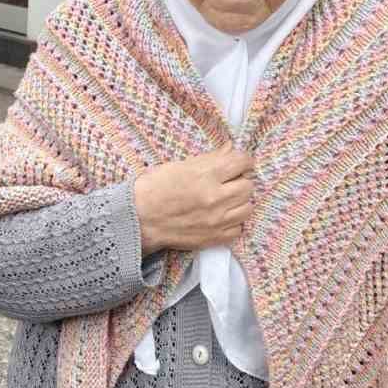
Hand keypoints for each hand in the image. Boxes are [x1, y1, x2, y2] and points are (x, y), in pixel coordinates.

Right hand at [134, 146, 254, 254]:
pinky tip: (220, 216)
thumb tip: (231, 149)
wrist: (138, 219)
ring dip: (239, 201)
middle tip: (229, 182)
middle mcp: (216, 197)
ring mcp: (217, 220)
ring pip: (248, 208)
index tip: (237, 163)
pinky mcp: (214, 238)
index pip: (243, 162)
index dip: (242, 160)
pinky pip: (238, 228)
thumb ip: (210, 159)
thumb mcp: (180, 165)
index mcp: (206, 174)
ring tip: (225, 200)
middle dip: (240, 181)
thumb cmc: (154, 188)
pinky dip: (233, 222)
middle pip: (248, 186)